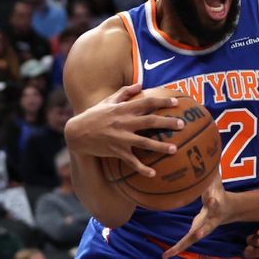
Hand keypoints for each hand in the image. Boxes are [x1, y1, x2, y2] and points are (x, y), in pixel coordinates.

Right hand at [64, 83, 184, 177]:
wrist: (77, 133)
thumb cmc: (94, 115)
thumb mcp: (108, 101)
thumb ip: (125, 92)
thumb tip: (140, 84)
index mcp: (123, 109)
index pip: (146, 103)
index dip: (161, 102)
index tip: (176, 102)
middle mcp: (124, 123)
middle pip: (150, 122)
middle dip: (167, 122)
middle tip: (182, 124)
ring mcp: (121, 138)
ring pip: (144, 142)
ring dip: (160, 146)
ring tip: (175, 149)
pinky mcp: (116, 151)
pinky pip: (131, 162)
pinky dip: (142, 168)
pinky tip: (153, 174)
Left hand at [162, 173, 231, 258]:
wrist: (229, 210)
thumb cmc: (219, 192)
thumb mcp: (217, 181)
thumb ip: (211, 171)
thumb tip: (208, 152)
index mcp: (216, 204)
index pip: (215, 201)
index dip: (212, 200)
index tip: (210, 199)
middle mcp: (211, 219)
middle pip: (206, 225)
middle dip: (202, 229)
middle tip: (198, 233)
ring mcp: (204, 228)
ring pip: (193, 238)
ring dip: (183, 245)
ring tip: (171, 252)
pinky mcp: (197, 233)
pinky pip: (186, 242)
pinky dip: (176, 249)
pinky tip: (165, 255)